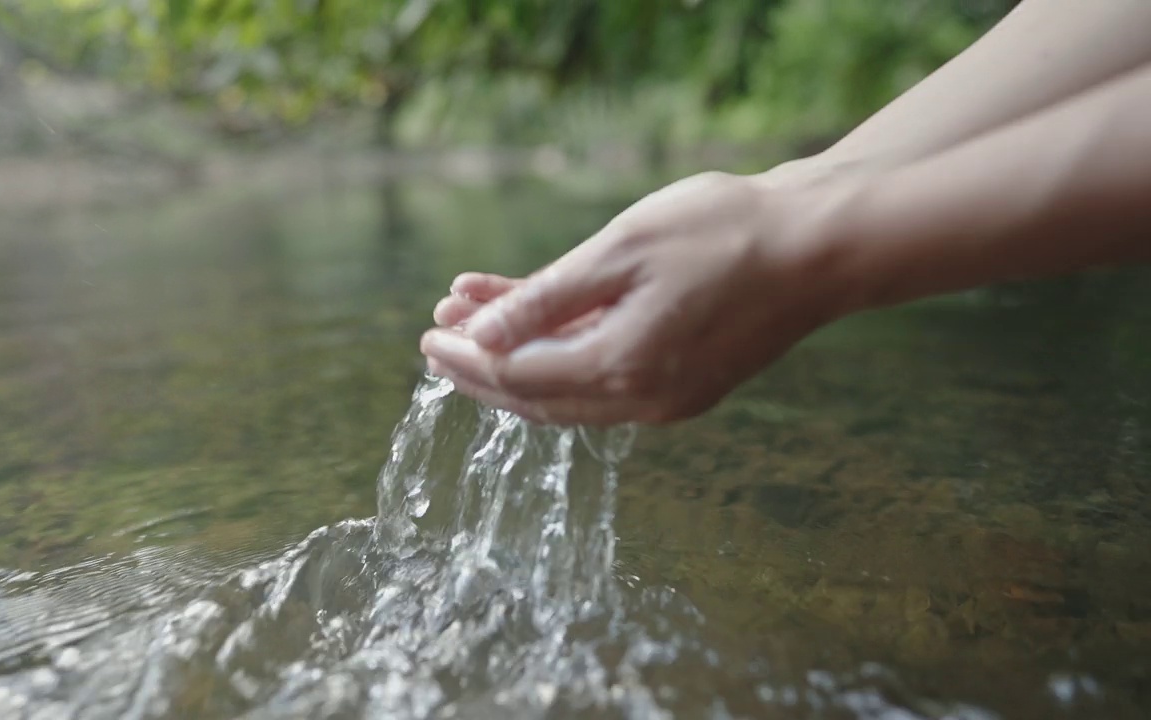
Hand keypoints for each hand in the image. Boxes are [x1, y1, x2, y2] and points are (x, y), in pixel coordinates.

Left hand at [420, 170, 850, 425]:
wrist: (820, 246)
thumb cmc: (723, 234)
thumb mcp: (620, 252)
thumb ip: (545, 300)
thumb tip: (480, 341)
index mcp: (622, 370)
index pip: (517, 378)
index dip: (467, 359)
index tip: (428, 333)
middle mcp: (642, 400)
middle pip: (537, 394)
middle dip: (482, 367)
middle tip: (437, 337)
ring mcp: (667, 396)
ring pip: (570, 385)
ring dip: (519, 354)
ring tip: (473, 315)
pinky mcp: (684, 380)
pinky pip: (605, 372)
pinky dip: (566, 346)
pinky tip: (539, 312)